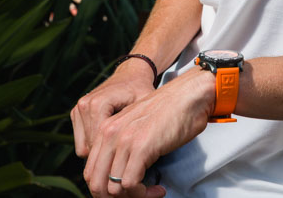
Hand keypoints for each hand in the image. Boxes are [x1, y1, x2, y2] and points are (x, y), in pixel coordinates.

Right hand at [71, 58, 156, 158]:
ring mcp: (78, 109)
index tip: (126, 163)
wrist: (131, 74)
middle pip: (89, 148)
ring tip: (118, 148)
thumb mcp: (144, 106)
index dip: (113, 156)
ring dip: (99, 151)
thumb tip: (139, 155)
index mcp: (98, 104)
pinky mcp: (76, 113)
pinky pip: (81, 141)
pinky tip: (111, 139)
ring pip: (83, 148)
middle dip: (105, 156)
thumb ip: (139, 126)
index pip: (98, 144)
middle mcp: (84, 105)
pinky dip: (94, 144)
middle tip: (122, 159)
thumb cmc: (140, 90)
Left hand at [83, 67, 215, 197]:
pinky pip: (130, 185)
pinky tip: (159, 190)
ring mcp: (124, 140)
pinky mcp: (141, 147)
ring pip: (113, 189)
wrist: (191, 94)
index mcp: (106, 128)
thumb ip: (123, 144)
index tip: (127, 192)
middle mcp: (110, 134)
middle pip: (96, 184)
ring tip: (151, 193)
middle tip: (136, 196)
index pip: (91, 172)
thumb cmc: (172, 110)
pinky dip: (144, 195)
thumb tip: (118, 174)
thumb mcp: (137, 125)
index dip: (106, 190)